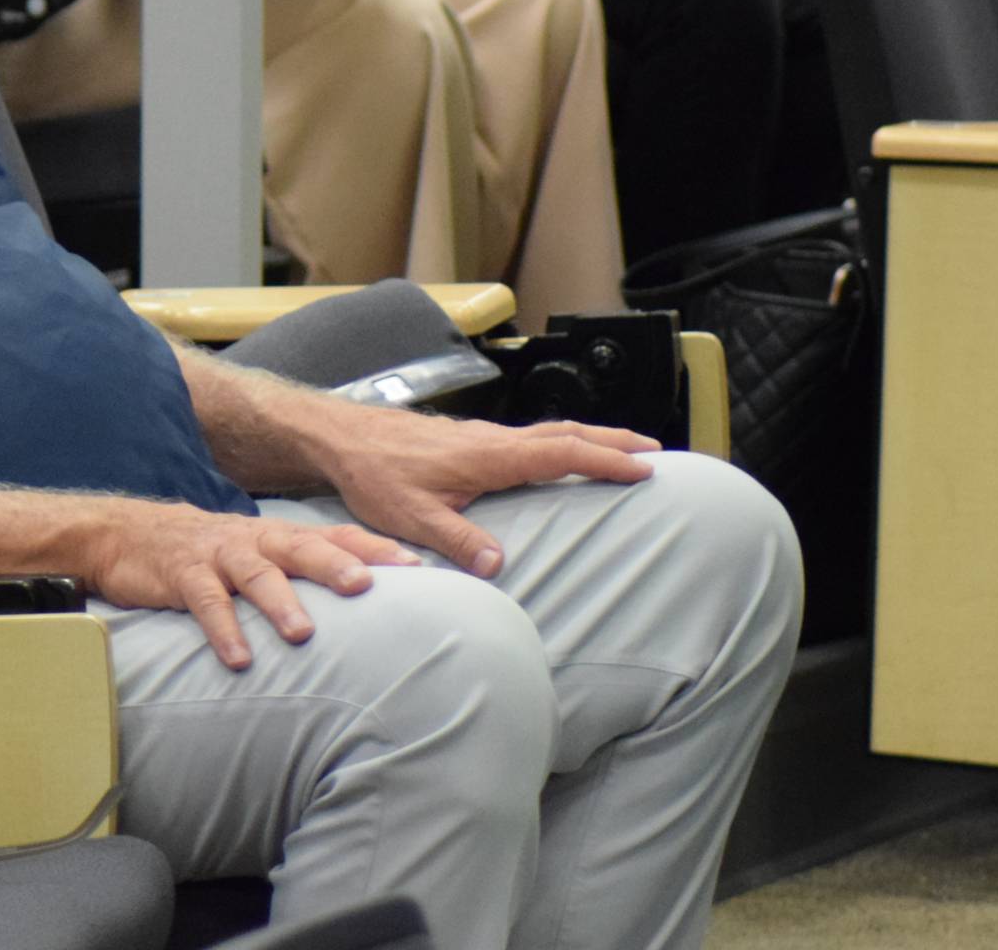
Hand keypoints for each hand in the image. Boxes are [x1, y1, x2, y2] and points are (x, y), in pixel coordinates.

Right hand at [91, 500, 417, 670]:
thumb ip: (303, 569)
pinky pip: (205, 602)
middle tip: (365, 586)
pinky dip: (223, 629)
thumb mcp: (258, 552)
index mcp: (278, 536)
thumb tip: (367, 601)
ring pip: (255, 573)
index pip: (335, 535)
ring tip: (302, 633)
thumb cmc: (209, 552)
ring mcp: (218, 556)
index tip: (417, 567)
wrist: (126, 534)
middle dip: (334, 564)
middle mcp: (254, 540)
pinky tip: (239, 659)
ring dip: (280, 601)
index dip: (374, 548)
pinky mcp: (182, 575)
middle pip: (300, 546)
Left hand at [317, 404, 655, 579]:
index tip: (645, 468)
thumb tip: (499, 565)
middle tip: (657, 452)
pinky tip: (562, 457)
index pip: (562, 454)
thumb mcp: (410, 515)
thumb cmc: (373, 474)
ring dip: (591, 438)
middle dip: (613, 440)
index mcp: (489, 455)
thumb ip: (455, 539)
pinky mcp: (471, 440)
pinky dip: (561, 442)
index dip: (605, 460)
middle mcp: (493, 440)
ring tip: (624, 450)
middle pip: (567, 433)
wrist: (339, 437)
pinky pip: (530, 438)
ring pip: (550, 431)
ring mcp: (483, 437)